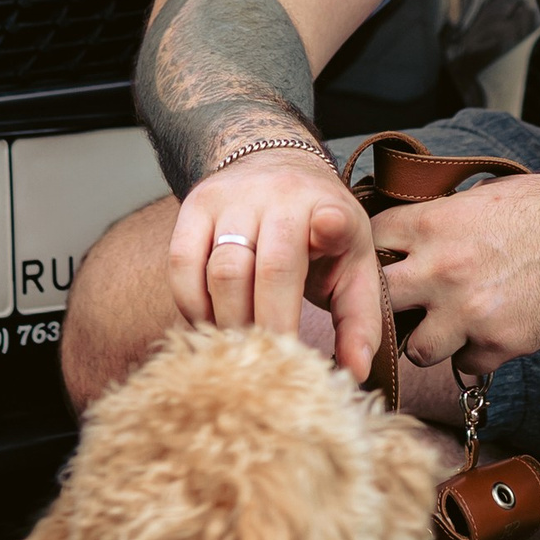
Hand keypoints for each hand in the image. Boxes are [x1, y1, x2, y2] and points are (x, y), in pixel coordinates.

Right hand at [169, 148, 383, 381]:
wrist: (275, 166)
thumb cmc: (321, 232)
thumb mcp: (353, 265)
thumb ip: (358, 320)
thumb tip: (354, 373)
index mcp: (331, 209)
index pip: (331, 218)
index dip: (329, 226)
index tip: (328, 227)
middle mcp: (282, 195)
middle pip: (270, 270)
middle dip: (268, 326)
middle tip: (269, 362)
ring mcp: (234, 197)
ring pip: (222, 271)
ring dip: (229, 321)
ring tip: (240, 345)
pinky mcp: (195, 205)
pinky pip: (181, 264)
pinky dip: (192, 303)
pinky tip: (209, 321)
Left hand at [368, 173, 539, 378]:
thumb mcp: (486, 196)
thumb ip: (445, 218)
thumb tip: (419, 235)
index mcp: (434, 225)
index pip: (372, 243)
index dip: (377, 253)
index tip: (386, 260)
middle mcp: (440, 272)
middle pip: (379, 303)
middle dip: (390, 304)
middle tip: (406, 304)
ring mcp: (467, 313)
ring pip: (416, 350)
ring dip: (430, 340)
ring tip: (450, 327)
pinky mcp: (498, 344)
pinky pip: (466, 364)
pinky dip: (475, 354)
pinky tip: (490, 335)